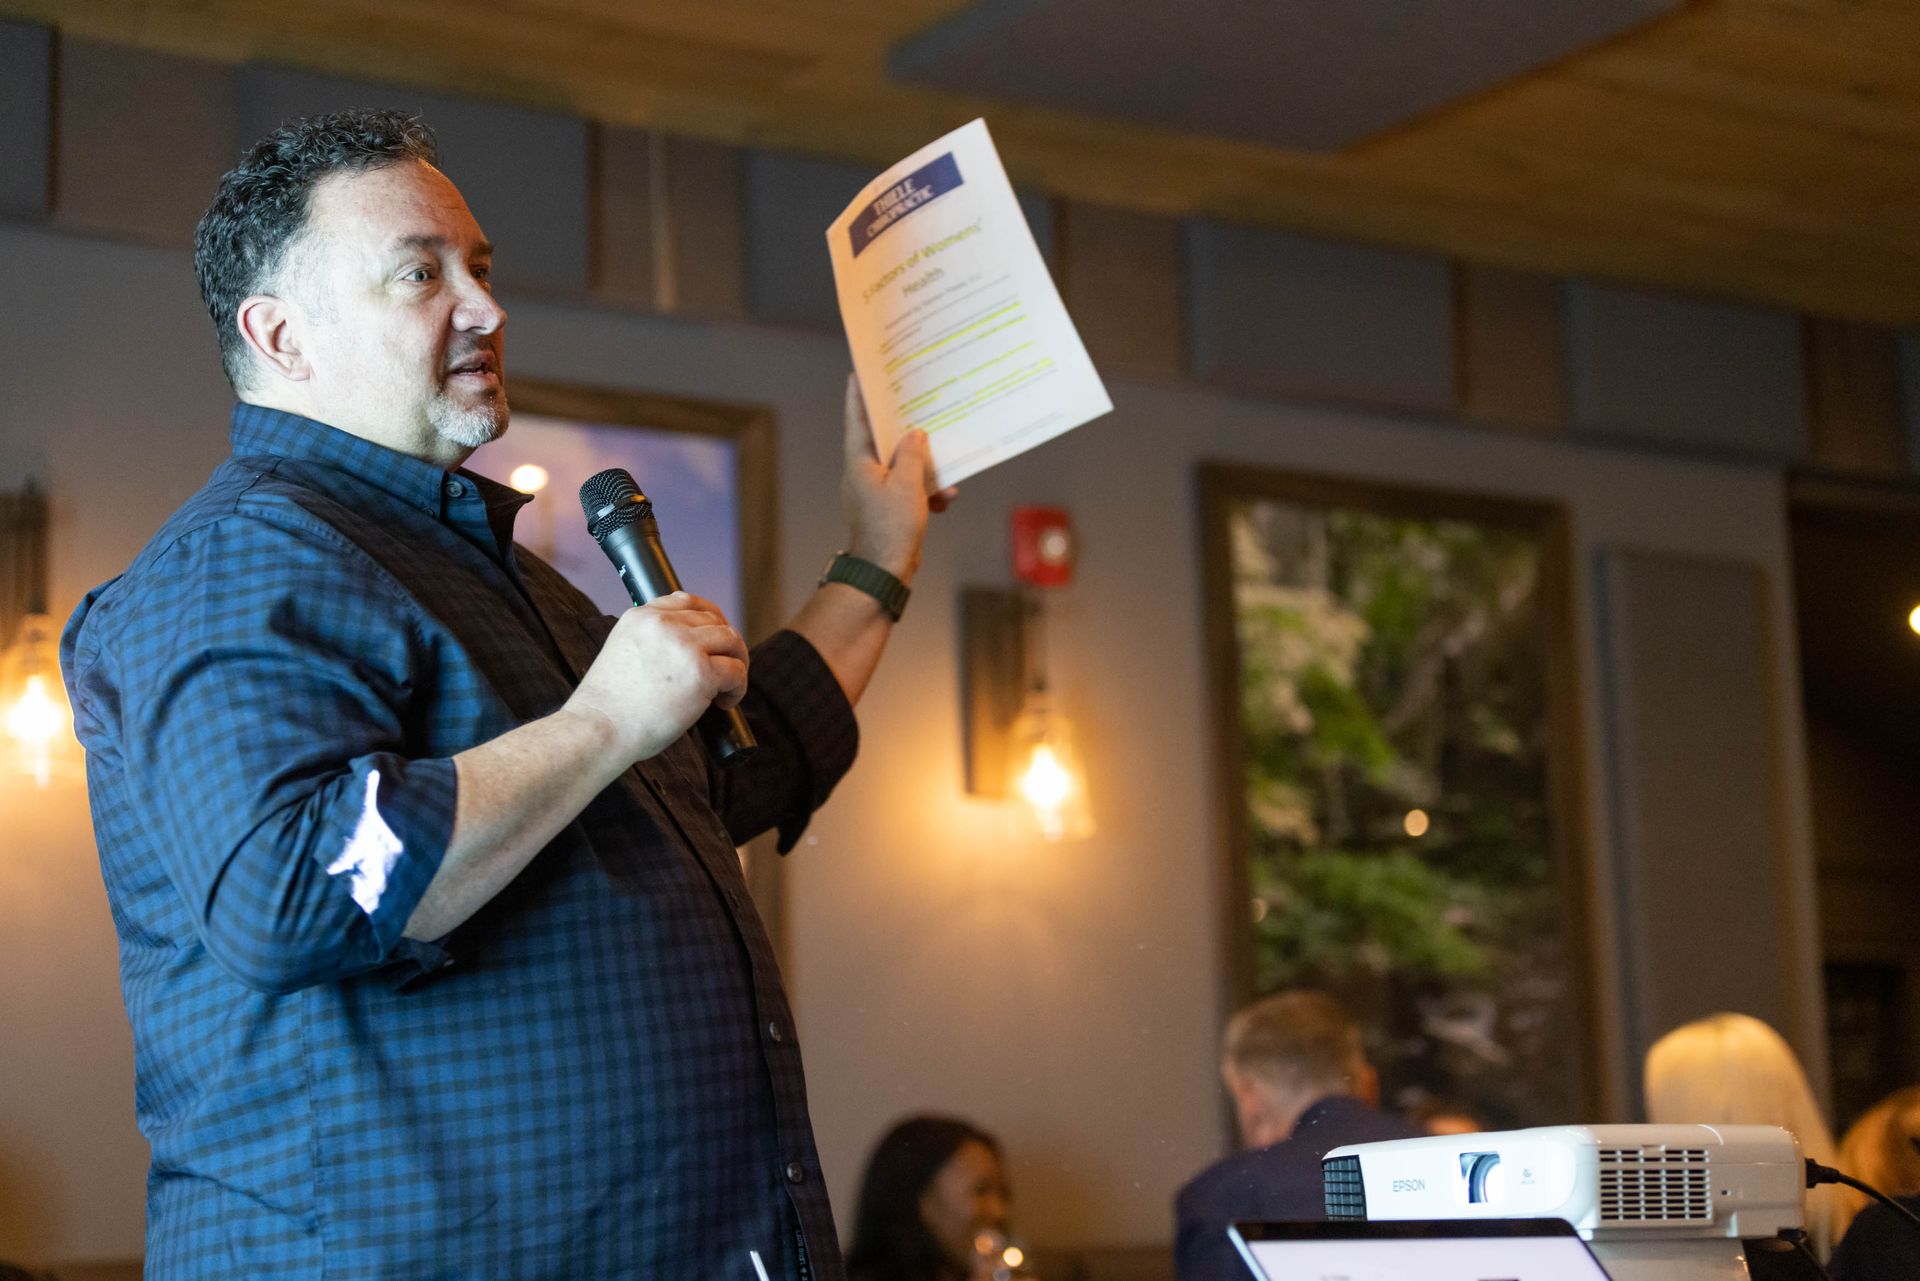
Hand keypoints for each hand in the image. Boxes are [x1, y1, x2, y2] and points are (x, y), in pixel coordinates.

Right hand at [565, 592, 747, 762]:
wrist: (599, 730)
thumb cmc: (609, 707)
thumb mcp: (622, 654)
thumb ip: (650, 642)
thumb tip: (689, 650)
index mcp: (640, 617)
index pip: (685, 601)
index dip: (708, 618)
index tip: (713, 639)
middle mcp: (663, 624)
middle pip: (713, 620)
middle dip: (725, 643)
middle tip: (725, 668)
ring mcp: (684, 646)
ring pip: (731, 640)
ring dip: (737, 662)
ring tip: (727, 687)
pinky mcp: (701, 672)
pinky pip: (736, 671)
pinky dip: (738, 688)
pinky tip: (725, 702)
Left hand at [842, 373, 957, 583]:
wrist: (884, 573)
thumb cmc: (889, 528)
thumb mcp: (906, 485)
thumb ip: (912, 454)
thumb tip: (916, 435)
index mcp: (858, 461)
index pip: (857, 418)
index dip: (859, 394)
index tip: (860, 372)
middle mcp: (862, 473)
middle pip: (883, 440)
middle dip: (905, 428)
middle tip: (918, 404)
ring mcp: (874, 492)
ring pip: (901, 466)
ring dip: (925, 467)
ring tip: (945, 469)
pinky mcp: (888, 509)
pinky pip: (909, 490)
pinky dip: (927, 491)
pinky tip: (946, 497)